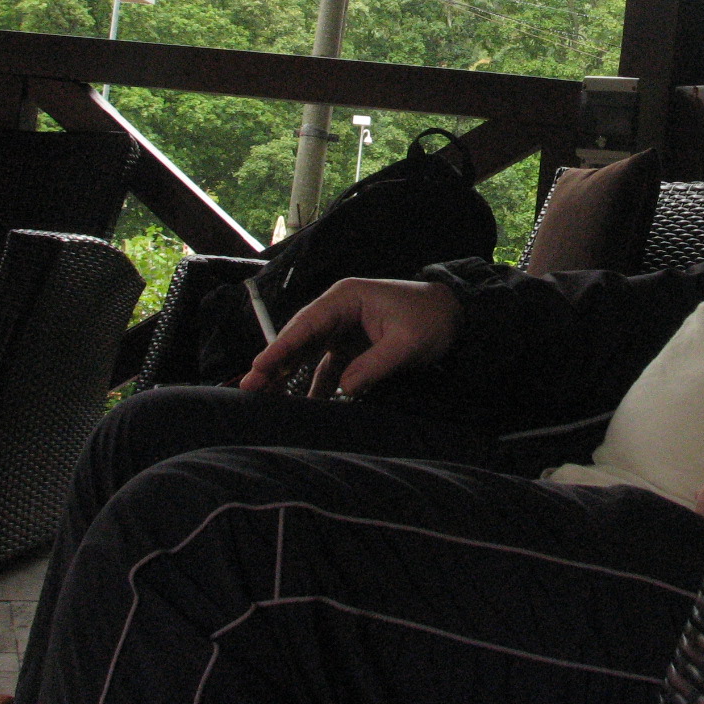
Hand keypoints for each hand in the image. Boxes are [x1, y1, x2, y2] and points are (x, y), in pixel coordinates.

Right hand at [239, 278, 461, 397]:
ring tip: (265, 400)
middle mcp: (338, 310)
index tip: (258, 366)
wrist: (454, 315)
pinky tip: (303, 405)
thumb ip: (374, 365)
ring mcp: (343, 327)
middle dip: (274, 363)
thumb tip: (344, 389)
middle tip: (249, 388)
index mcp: (346, 298)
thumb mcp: (406, 344)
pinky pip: (326, 366)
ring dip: (288, 376)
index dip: (280, 346)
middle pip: (299, 338)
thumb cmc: (430, 320)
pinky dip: (315, 384)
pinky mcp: (350, 345)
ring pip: (308, 353)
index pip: (306, 323)